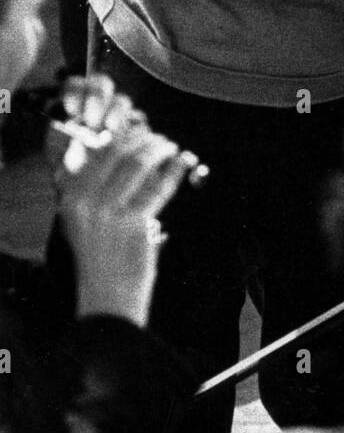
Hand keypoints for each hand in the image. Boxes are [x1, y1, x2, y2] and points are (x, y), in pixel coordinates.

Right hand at [53, 75, 191, 325]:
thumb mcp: (85, 224)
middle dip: (142, 140)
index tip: (139, 133)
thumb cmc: (102, 262)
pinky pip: (158, 187)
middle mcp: (86, 202)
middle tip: (159, 138)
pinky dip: (173, 170)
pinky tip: (182, 162)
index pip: (99, 155)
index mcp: (71, 199)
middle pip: (119, 155)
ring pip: (138, 166)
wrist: (107, 299)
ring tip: (171, 147)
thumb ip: (95, 193)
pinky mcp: (134, 224)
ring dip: (159, 150)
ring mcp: (109, 212)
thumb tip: (124, 158)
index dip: (123, 139)